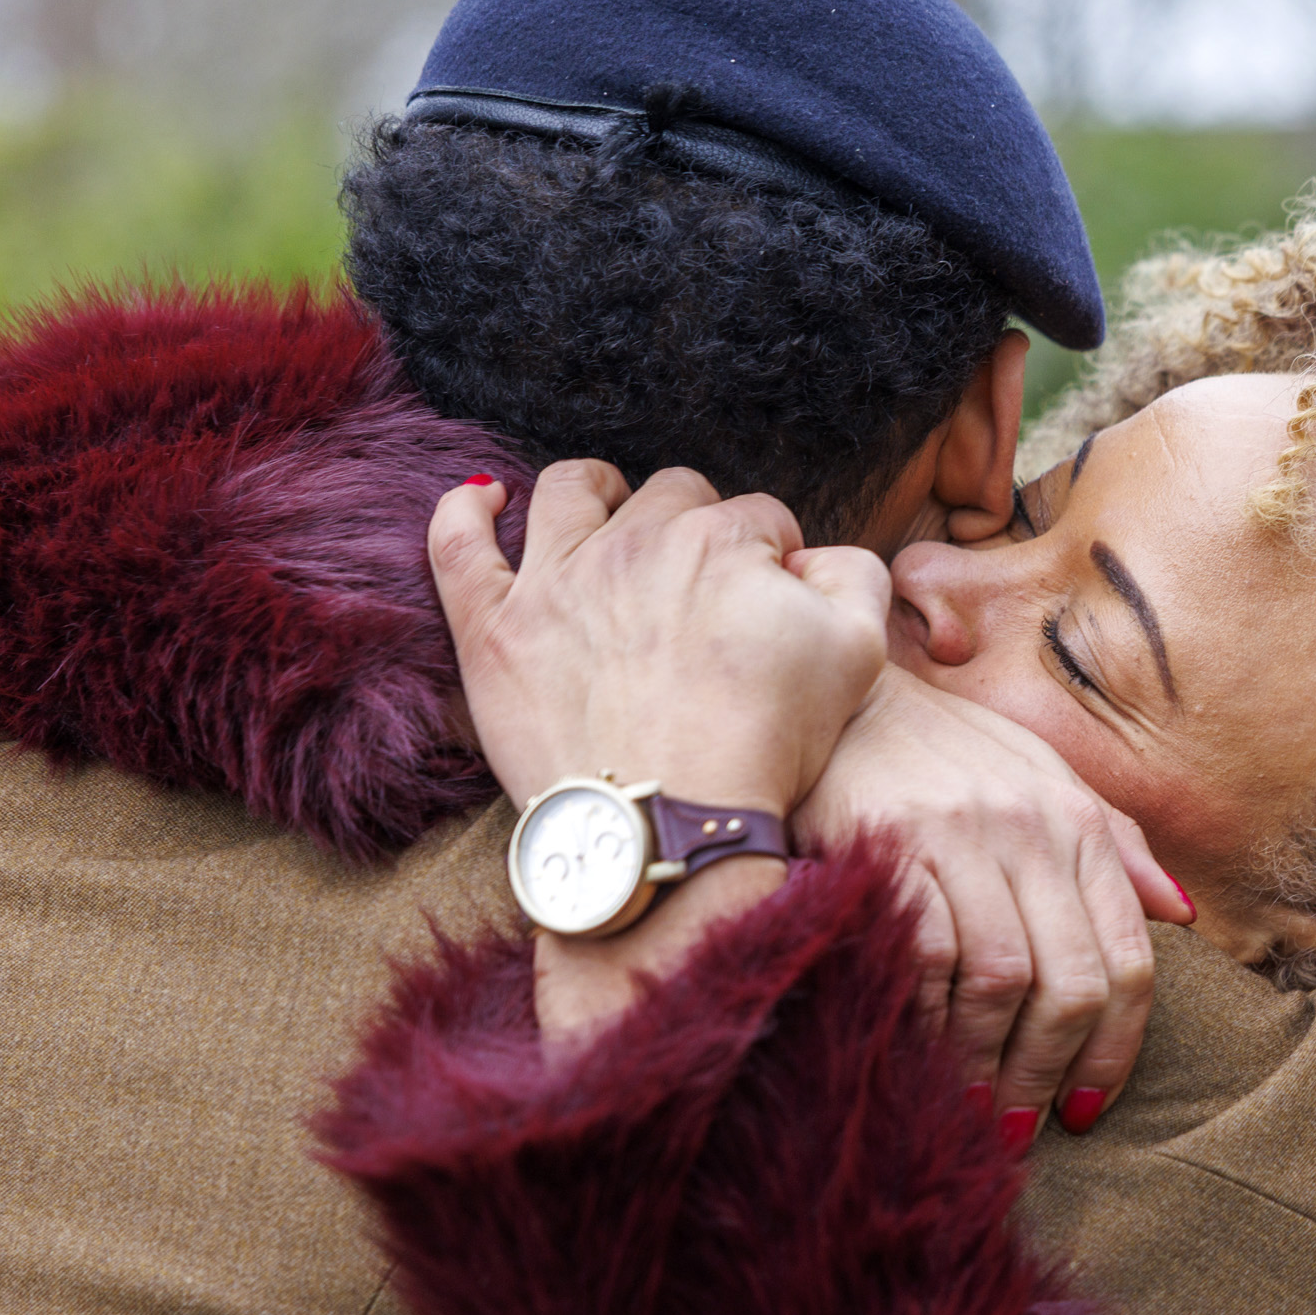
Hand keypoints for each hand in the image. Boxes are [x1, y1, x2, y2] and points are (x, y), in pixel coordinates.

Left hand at [431, 463, 886, 815]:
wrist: (669, 824)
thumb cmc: (766, 746)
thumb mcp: (857, 654)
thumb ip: (855, 575)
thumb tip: (811, 556)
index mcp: (723, 541)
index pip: (758, 520)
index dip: (772, 558)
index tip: (770, 602)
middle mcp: (635, 541)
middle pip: (671, 496)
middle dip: (695, 526)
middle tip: (700, 587)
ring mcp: (555, 579)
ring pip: (569, 490)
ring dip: (595, 492)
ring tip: (605, 514)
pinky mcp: (494, 626)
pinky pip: (458, 543)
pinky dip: (464, 511)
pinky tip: (482, 500)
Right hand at [798, 667, 1191, 1143]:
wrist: (839, 699)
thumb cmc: (945, 752)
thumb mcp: (1043, 778)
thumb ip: (1115, 845)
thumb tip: (1181, 914)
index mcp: (1078, 823)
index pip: (1128, 960)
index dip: (1115, 1050)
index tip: (1085, 1107)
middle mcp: (1032, 829)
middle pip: (1073, 983)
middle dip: (1050, 1071)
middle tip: (1022, 1125)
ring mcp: (962, 837)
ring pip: (1005, 980)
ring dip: (989, 1060)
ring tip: (972, 1104)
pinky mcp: (891, 846)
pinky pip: (927, 957)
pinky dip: (928, 1018)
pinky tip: (921, 1052)